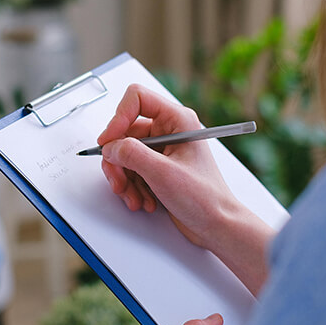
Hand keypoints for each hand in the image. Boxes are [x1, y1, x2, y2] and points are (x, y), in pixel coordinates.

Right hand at [98, 84, 273, 293]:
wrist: (216, 225)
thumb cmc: (204, 198)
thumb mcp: (163, 173)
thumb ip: (132, 154)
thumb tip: (110, 147)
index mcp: (177, 119)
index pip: (137, 99)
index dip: (118, 118)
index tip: (109, 142)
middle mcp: (169, 130)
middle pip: (124, 132)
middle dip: (119, 161)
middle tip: (119, 181)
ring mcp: (162, 149)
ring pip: (124, 154)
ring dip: (124, 179)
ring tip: (135, 197)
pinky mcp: (156, 167)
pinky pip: (130, 169)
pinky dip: (131, 186)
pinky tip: (143, 200)